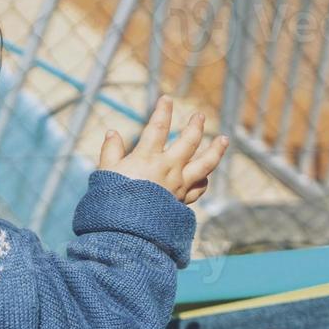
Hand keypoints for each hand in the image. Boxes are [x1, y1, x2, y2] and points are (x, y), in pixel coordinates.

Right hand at [98, 95, 227, 204]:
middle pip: (189, 141)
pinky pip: (199, 188)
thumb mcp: (105, 173)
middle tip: (199, 116)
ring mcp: (179, 184)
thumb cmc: (112, 200)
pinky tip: (205, 176)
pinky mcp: (181, 200)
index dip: (163, 111)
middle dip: (195, 126)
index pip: (158, 127)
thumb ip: (111, 152)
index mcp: (147, 157)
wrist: (127, 229)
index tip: (167, 99)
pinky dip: (203, 180)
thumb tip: (113, 133)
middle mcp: (168, 168)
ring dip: (215, 150)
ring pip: (205, 164)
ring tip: (223, 140)